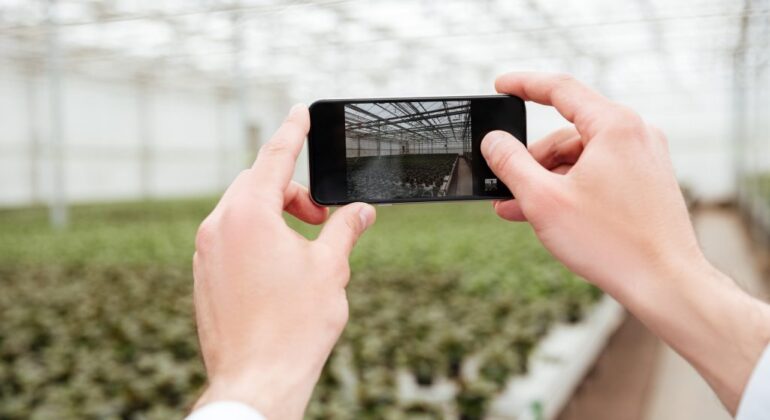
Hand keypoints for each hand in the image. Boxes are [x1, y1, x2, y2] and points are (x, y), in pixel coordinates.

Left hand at [191, 104, 375, 418]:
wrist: (257, 380)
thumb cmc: (294, 326)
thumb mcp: (330, 268)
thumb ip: (345, 229)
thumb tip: (361, 212)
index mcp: (248, 214)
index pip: (274, 158)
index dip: (292, 132)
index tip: (298, 112)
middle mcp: (218, 226)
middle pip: (257, 185)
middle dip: (293, 192)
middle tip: (322, 215)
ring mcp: (205, 252)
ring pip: (242, 212)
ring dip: (276, 216)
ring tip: (306, 247)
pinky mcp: (203, 275)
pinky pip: (231, 238)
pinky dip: (258, 237)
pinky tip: (281, 268)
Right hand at [481, 72, 769, 412]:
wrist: (665, 284)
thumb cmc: (610, 242)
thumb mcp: (544, 200)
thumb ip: (511, 164)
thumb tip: (494, 142)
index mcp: (615, 126)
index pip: (560, 89)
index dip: (524, 85)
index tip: (500, 86)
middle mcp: (635, 134)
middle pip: (567, 134)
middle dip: (531, 160)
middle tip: (504, 187)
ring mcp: (644, 159)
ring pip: (580, 158)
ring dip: (547, 181)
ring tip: (518, 210)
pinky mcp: (647, 182)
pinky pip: (598, 174)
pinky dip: (570, 189)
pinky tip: (547, 214)